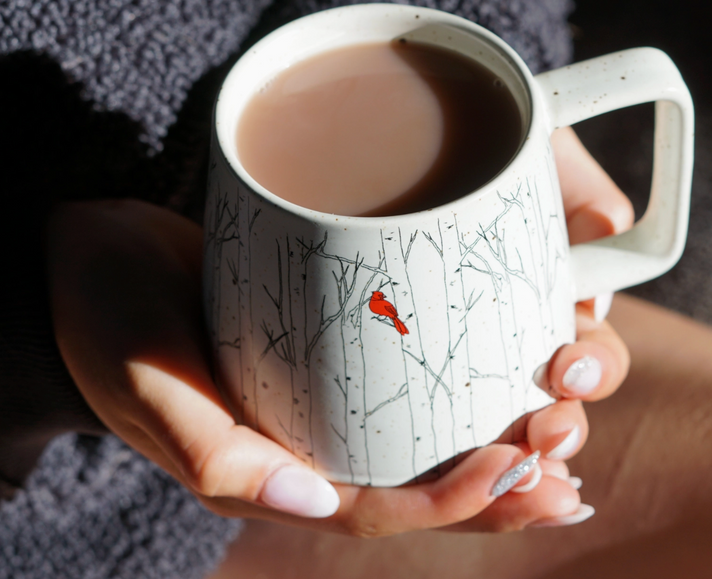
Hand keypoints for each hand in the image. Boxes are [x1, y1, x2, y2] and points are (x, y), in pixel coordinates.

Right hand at [46, 132, 629, 535]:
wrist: (92, 258)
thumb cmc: (107, 315)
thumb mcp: (142, 375)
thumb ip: (212, 448)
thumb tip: (310, 506)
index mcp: (262, 470)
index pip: (372, 509)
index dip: (450, 503)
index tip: (518, 468)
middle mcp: (300, 444)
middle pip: (416, 484)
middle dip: (498, 483)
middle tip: (564, 457)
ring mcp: (317, 399)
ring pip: (421, 440)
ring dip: (496, 440)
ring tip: (562, 428)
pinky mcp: (327, 349)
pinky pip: (403, 382)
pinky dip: (459, 387)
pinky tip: (507, 370)